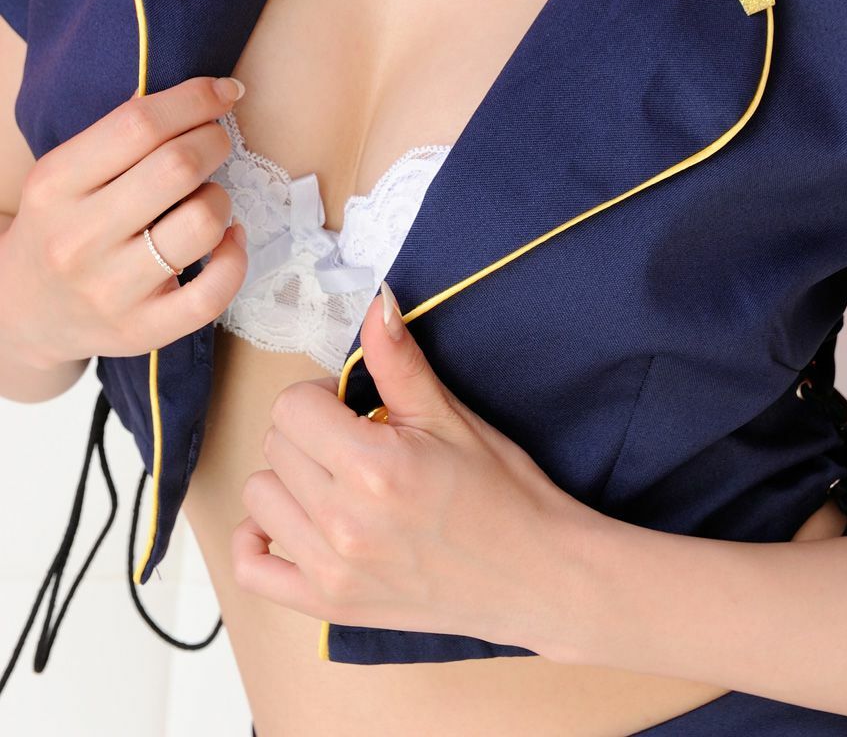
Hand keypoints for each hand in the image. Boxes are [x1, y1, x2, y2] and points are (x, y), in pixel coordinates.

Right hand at [0, 76, 247, 370]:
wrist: (23, 312)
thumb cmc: (59, 225)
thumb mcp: (64, 173)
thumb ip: (119, 135)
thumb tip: (204, 93)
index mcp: (55, 185)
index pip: (138, 124)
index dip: (195, 99)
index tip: (224, 92)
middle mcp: (78, 239)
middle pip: (178, 167)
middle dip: (215, 141)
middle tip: (215, 143)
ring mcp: (110, 291)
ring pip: (203, 222)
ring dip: (221, 198)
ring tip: (206, 198)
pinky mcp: (141, 331)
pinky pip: (215, 291)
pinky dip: (236, 257)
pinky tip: (228, 240)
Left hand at [230, 284, 600, 652]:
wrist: (535, 573)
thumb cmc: (502, 491)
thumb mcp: (451, 416)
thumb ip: (399, 360)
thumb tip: (376, 301)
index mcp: (373, 467)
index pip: (292, 405)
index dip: (324, 396)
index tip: (358, 408)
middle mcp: (343, 521)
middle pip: (275, 445)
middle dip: (310, 431)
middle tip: (358, 440)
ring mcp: (331, 569)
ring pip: (258, 496)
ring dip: (291, 479)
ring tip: (338, 481)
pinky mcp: (328, 604)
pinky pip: (252, 569)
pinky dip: (258, 542)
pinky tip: (296, 521)